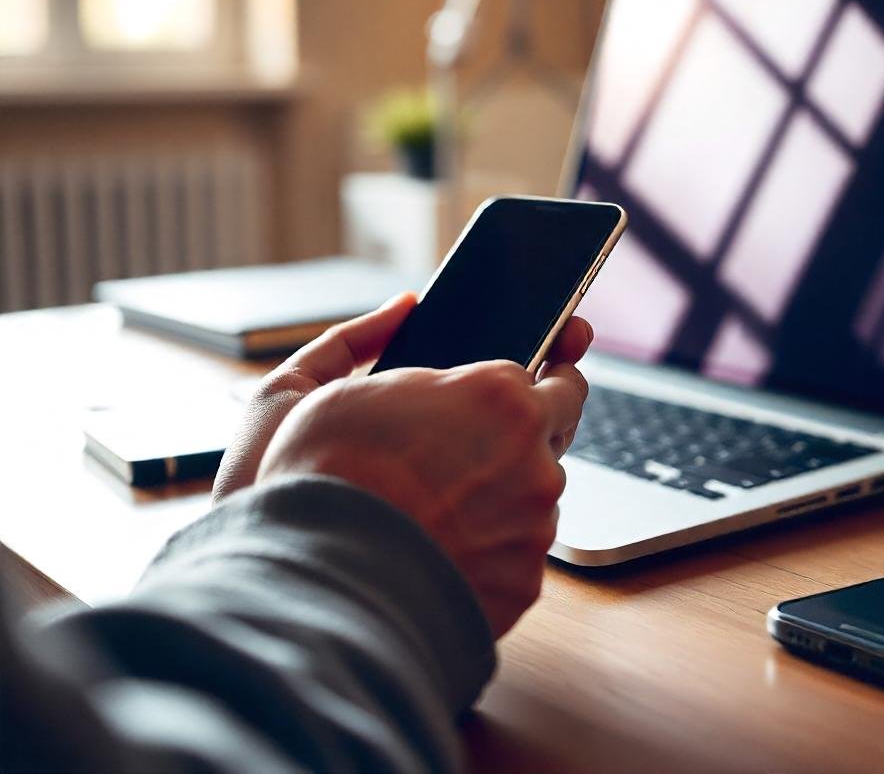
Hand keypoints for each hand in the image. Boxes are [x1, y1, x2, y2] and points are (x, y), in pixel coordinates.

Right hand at [214, 297, 592, 636]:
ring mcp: (533, 524)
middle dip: (523, 434)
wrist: (309, 589)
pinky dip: (490, 550)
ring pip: (536, 497)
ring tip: (435, 508)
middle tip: (469, 448)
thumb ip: (366, 336)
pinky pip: (518, 553)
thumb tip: (401, 309)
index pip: (557, 374)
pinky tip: (439, 551)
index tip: (538, 382)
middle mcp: (533, 457)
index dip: (539, 380)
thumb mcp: (320, 384)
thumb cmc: (311, 482)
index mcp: (498, 395)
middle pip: (556, 433)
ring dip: (503, 495)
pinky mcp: (524, 582)